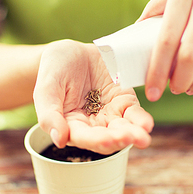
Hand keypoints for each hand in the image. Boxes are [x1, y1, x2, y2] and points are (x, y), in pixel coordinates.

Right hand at [34, 40, 153, 154]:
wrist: (71, 52)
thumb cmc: (54, 70)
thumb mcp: (46, 88)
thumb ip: (49, 115)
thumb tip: (59, 140)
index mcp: (70, 126)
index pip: (83, 138)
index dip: (95, 140)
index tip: (107, 140)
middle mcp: (92, 125)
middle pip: (107, 138)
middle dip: (118, 139)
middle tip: (128, 137)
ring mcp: (110, 114)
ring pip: (123, 129)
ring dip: (133, 134)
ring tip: (142, 137)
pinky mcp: (124, 102)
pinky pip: (134, 114)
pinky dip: (141, 120)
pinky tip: (146, 125)